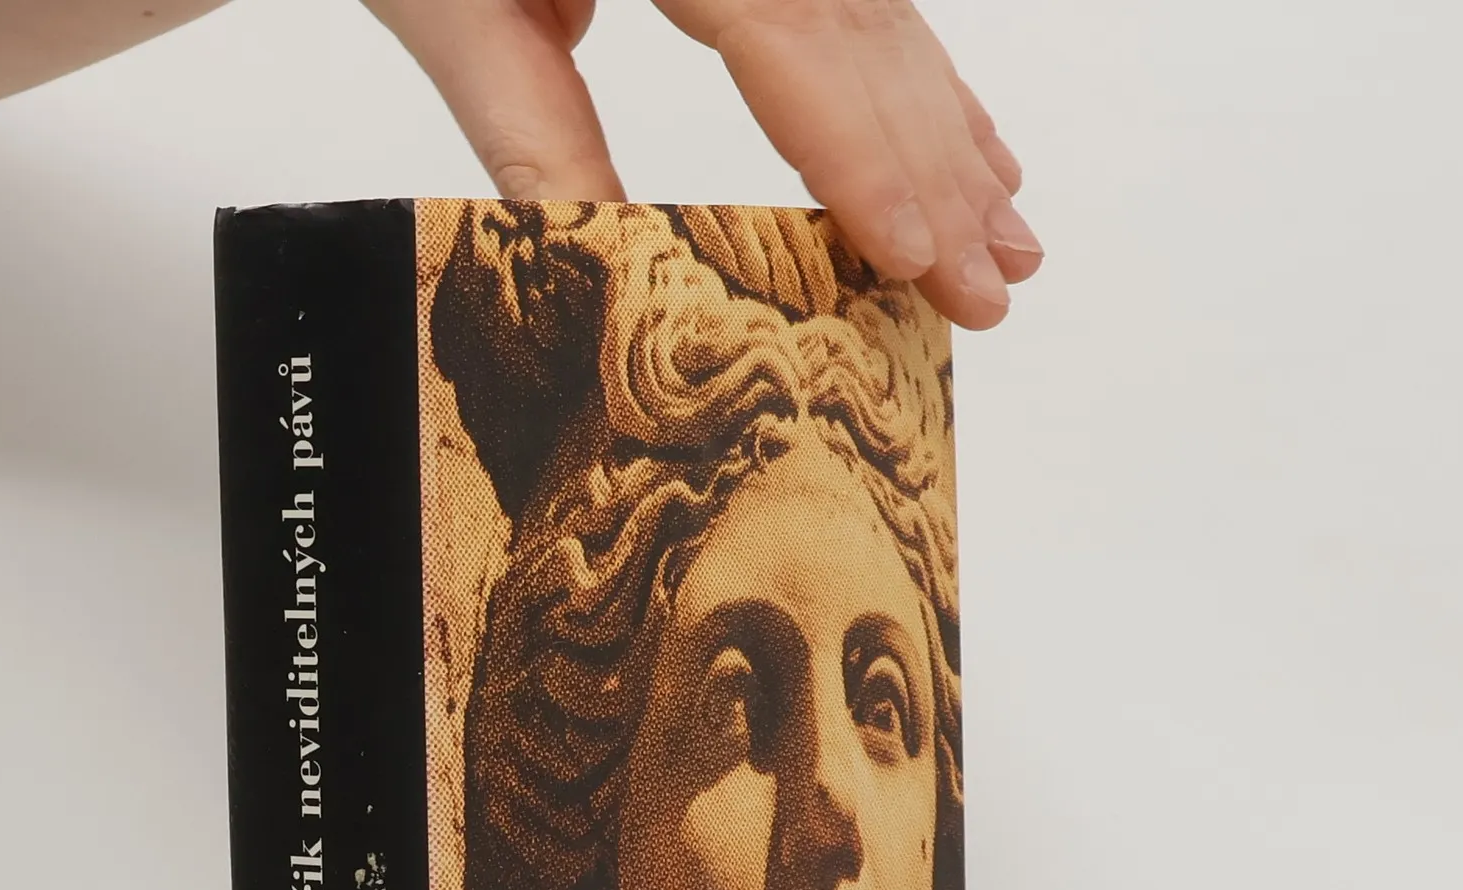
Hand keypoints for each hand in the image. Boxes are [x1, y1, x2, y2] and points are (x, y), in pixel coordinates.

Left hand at [364, 0, 1040, 328]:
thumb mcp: (458, 13)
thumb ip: (534, 135)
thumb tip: (612, 265)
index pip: (796, 37)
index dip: (863, 152)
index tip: (912, 253)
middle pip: (862, 31)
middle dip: (933, 169)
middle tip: (987, 288)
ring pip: (882, 16)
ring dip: (950, 135)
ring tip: (1004, 239)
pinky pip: (863, 1)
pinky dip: (916, 79)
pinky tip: (965, 139)